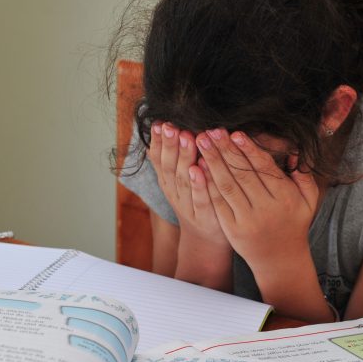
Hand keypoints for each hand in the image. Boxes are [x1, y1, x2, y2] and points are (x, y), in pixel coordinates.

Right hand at [147, 122, 228, 247]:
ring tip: (187, 137)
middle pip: (169, 165)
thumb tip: (161, 126)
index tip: (158, 122)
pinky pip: (199, 199)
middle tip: (170, 125)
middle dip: (169, 144)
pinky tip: (200, 169)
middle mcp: (174, 191)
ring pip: (183, 179)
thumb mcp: (179, 179)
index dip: (157, 141)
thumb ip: (174, 157)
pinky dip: (199, 184)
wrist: (205, 239)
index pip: (158, 158)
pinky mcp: (204, 216)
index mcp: (167, 181)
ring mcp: (187, 204)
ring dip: (184, 157)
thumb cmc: (196, 200)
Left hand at [194, 128, 318, 267]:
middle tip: (212, 130)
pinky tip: (198, 167)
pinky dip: (208, 184)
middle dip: (226, 150)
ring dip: (212, 162)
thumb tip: (293, 153)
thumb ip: (304, 177)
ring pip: (227, 185)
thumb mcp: (308, 201)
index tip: (235, 133)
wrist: (279, 259)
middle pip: (242, 173)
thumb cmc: (294, 224)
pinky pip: (218, 202)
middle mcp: (266, 208)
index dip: (249, 149)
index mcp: (285, 197)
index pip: (264, 168)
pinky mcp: (232, 228)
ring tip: (202, 142)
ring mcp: (247, 219)